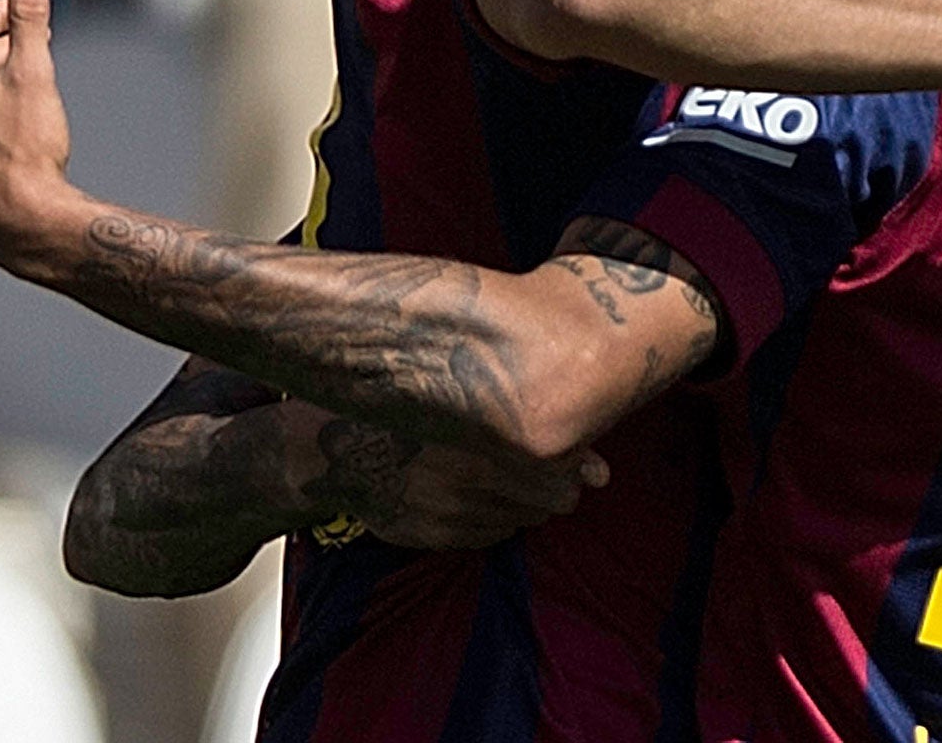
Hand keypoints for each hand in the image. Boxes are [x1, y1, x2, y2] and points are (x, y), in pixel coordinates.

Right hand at [297, 409, 607, 550]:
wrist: (339, 446)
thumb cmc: (417, 408)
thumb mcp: (476, 404)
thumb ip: (540, 429)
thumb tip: (603, 474)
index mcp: (482, 441)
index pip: (559, 476)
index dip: (574, 468)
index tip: (578, 459)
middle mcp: (464, 482)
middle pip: (548, 502)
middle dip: (555, 487)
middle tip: (541, 467)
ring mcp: (446, 515)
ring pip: (521, 521)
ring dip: (524, 502)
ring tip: (502, 475)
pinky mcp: (431, 538)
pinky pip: (490, 537)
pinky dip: (496, 520)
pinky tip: (479, 496)